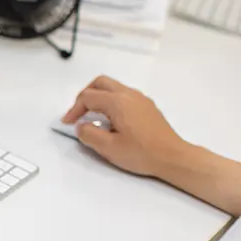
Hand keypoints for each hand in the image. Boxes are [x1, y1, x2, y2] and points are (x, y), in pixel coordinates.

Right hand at [62, 76, 185, 176]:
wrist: (173, 157)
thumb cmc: (140, 153)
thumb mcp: (108, 148)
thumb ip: (89, 134)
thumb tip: (81, 126)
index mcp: (117, 102)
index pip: (88, 97)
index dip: (74, 109)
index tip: (67, 124)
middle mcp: (129, 94)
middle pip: (100, 83)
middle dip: (84, 96)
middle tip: (78, 113)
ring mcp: (140, 98)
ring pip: (113, 87)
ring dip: (98, 98)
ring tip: (92, 117)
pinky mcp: (147, 106)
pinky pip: (123, 95)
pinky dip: (111, 102)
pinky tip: (111, 121)